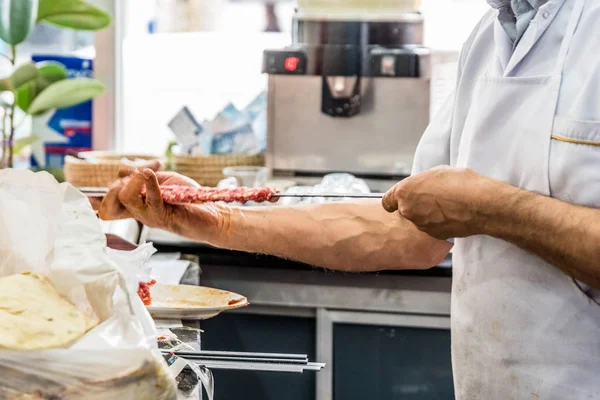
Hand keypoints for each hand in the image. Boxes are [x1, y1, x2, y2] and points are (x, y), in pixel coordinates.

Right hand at [98, 164, 225, 241]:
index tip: (143, 166)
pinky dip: (149, 182)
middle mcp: (138, 213)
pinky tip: (151, 173)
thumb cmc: (187, 197)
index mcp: (136, 205)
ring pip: (125, 198)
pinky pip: (149, 199)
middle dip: (123, 178)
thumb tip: (125, 171)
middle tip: (144, 170)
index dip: (118, 177)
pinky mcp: (162, 216)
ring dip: (134, 180)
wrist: (210, 213)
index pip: (110, 196)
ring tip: (146, 172)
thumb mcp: (163, 181)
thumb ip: (143, 176)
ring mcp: (148, 216)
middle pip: (112, 197)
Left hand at [382, 166, 502, 239]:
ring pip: (419, 220)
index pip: (387, 201)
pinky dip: (438, 223)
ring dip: (428, 215)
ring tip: (446, 206)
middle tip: (432, 199)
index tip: (403, 199)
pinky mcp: (433, 235)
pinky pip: (432, 228)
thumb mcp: (437, 172)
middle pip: (405, 210)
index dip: (395, 200)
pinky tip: (452, 215)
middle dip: (415, 206)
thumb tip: (422, 186)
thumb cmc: (461, 183)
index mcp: (404, 191)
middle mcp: (408, 210)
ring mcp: (420, 225)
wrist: (480, 204)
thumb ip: (422, 181)